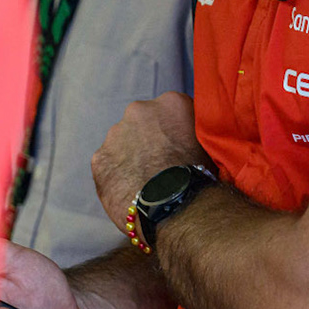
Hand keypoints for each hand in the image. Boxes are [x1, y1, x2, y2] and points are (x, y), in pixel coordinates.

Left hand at [91, 92, 206, 230]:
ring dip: (131, 157)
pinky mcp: (99, 158)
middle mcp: (139, 110)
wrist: (176, 207)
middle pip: (142, 124)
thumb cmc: (201, 177)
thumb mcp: (209, 144)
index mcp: (171, 102)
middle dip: (148, 140)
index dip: (174, 133)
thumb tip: (191, 136)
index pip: (171, 112)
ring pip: (122, 144)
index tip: (179, 149)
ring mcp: (115, 133)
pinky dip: (116, 176)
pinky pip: (108, 165)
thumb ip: (193, 132)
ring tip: (146, 183)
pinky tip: (131, 191)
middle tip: (161, 166)